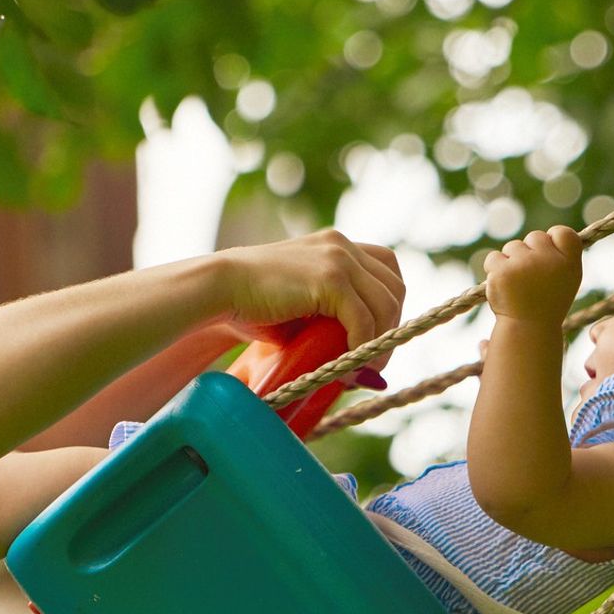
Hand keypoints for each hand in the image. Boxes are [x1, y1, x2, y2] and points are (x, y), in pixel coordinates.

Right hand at [212, 230, 404, 348]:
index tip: (378, 335)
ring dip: (381, 341)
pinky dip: (363, 345)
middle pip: (395, 287)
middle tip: (373, 361)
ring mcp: (338, 259)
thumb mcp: (300, 306)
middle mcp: (342, 245)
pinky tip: (348, 363)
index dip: (390, 304)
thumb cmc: (249, 305)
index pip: (387, 268)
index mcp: (335, 244)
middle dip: (391, 327)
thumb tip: (355, 363)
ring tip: (363, 369)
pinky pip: (364, 319)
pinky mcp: (330, 279)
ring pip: (387, 305)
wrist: (218, 289)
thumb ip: (329, 320)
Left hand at [483, 226, 582, 325]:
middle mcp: (549, 261)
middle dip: (529, 251)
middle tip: (531, 277)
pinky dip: (495, 269)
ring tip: (518, 285)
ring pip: (512, 246)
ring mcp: (524, 264)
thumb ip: (561, 256)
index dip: (553, 238)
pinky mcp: (502, 271)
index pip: (563, 233)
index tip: (547, 252)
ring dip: (511, 261)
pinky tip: (504, 286)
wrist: (527, 329)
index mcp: (569, 263)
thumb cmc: (547, 303)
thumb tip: (548, 235)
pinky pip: (493, 257)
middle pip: (535, 236)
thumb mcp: (565, 280)